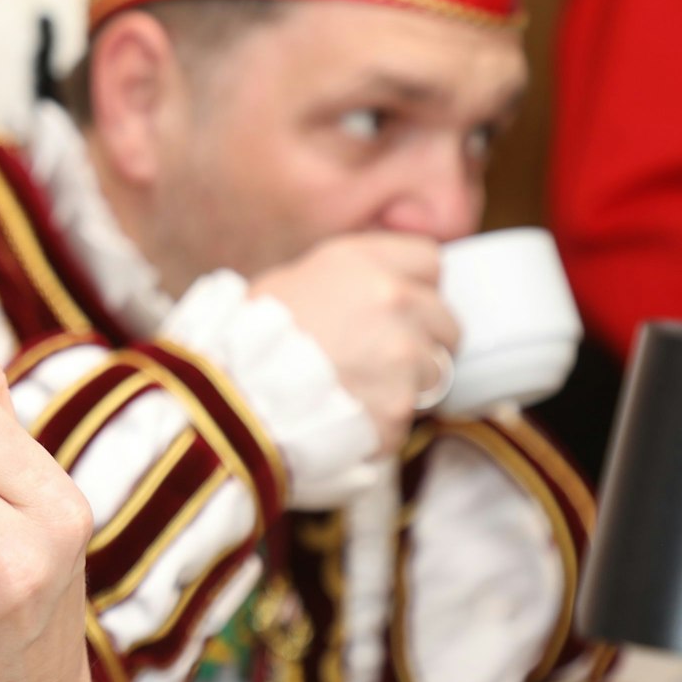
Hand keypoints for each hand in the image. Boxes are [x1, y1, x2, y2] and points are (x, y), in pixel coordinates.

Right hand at [249, 232, 459, 450]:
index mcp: (363, 262)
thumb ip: (343, 278)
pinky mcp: (400, 407)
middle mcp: (394, 301)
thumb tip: (368, 286)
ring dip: (407, 381)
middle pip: (445, 320)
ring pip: (434, 371)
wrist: (236, 398)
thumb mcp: (287, 280)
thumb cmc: (248, 338)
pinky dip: (385, 420)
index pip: (429, 260)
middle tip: (378, 353)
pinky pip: (407, 415)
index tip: (398, 303)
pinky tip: (349, 415)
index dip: (415, 284)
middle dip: (421, 337)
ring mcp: (404, 357)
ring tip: (358, 389)